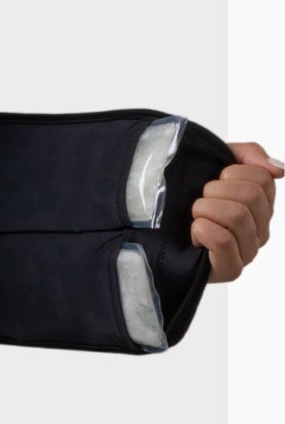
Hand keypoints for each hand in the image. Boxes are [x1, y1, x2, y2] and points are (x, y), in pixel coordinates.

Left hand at [190, 141, 282, 282]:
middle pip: (251, 195)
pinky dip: (202, 230)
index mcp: (261, 206)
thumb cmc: (185, 196)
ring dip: (204, 209)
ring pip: (236, 215)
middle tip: (200, 200)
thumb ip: (248, 155)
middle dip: (215, 190)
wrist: (151, 228)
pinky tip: (193, 232)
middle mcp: (260, 229)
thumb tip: (278, 170)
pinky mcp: (230, 269)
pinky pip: (223, 240)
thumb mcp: (213, 163)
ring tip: (194, 216)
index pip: (262, 178)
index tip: (214, 180)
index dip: (231, 172)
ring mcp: (248, 251)